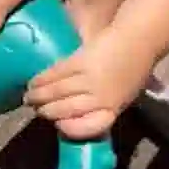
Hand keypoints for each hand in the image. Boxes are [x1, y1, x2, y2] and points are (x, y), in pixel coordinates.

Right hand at [27, 37, 143, 140]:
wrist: (139, 38)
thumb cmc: (136, 66)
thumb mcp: (126, 93)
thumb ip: (106, 104)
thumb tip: (83, 114)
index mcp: (113, 108)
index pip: (89, 127)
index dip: (71, 129)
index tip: (59, 126)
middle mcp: (100, 97)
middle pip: (66, 109)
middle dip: (47, 112)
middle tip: (36, 110)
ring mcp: (89, 79)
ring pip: (57, 92)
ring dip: (39, 96)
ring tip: (29, 97)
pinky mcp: (80, 61)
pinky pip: (56, 74)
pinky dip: (42, 79)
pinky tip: (33, 82)